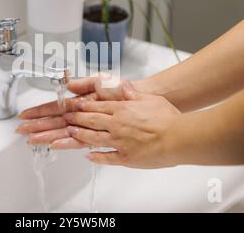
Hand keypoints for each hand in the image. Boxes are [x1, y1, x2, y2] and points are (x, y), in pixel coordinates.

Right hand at [16, 74, 129, 148]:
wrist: (141, 99)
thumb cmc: (122, 90)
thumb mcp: (102, 81)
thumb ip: (85, 83)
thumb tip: (67, 84)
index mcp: (79, 101)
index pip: (55, 107)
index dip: (39, 111)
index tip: (25, 114)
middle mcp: (81, 114)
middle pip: (54, 121)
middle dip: (37, 125)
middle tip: (21, 131)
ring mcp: (87, 125)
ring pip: (63, 131)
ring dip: (46, 135)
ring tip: (31, 140)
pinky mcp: (96, 133)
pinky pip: (79, 139)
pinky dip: (66, 142)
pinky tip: (54, 145)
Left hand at [64, 80, 180, 168]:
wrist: (178, 137)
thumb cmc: (167, 118)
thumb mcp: (150, 99)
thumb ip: (133, 94)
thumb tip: (123, 86)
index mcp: (122, 109)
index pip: (97, 106)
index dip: (83, 106)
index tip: (73, 105)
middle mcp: (117, 124)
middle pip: (91, 120)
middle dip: (75, 118)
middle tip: (65, 118)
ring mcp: (119, 141)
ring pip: (93, 138)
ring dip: (79, 135)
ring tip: (70, 133)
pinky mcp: (125, 157)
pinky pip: (107, 157)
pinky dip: (96, 157)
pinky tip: (88, 156)